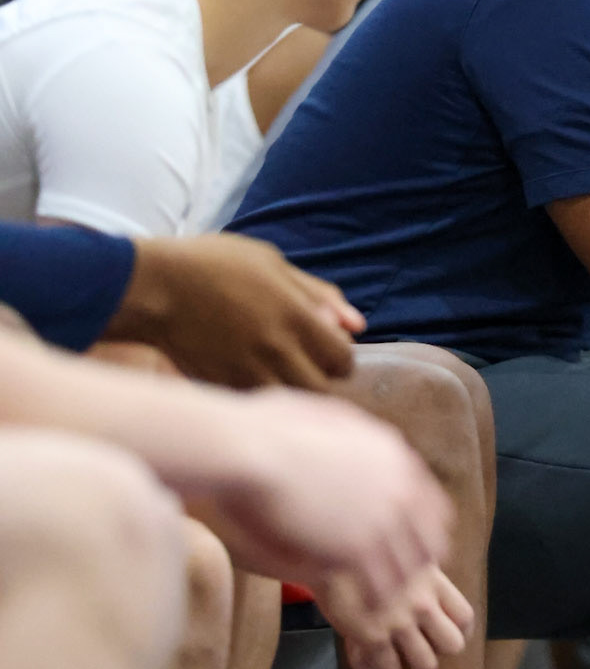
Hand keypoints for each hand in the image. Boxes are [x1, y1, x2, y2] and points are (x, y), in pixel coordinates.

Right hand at [106, 234, 364, 390]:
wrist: (153, 288)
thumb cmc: (214, 265)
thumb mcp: (272, 264)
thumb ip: (319, 295)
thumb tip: (357, 325)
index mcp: (296, 315)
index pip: (344, 359)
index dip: (340, 356)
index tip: (325, 349)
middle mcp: (277, 349)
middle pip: (322, 390)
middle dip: (321, 380)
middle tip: (306, 365)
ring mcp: (248, 372)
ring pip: (290, 403)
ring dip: (292, 392)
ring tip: (278, 373)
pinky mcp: (222, 386)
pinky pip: (257, 404)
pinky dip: (261, 397)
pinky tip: (250, 376)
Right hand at [192, 389, 451, 606]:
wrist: (248, 451)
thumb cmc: (268, 427)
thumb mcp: (324, 414)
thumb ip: (351, 430)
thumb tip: (352, 432)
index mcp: (394, 455)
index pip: (432, 505)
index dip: (421, 531)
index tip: (408, 548)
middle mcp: (399, 486)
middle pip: (429, 541)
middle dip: (415, 565)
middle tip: (402, 586)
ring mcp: (381, 519)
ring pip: (407, 571)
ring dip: (394, 590)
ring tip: (383, 611)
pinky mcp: (356, 549)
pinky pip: (379, 589)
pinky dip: (372, 605)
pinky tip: (362, 618)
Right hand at [314, 561, 472, 668]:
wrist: (326, 553)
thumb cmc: (361, 552)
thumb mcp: (401, 553)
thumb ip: (418, 574)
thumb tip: (426, 591)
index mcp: (432, 580)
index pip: (464, 616)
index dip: (459, 631)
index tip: (445, 634)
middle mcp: (422, 602)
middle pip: (453, 645)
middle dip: (438, 652)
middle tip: (421, 653)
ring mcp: (399, 622)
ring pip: (426, 665)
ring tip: (397, 668)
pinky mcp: (372, 636)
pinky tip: (371, 665)